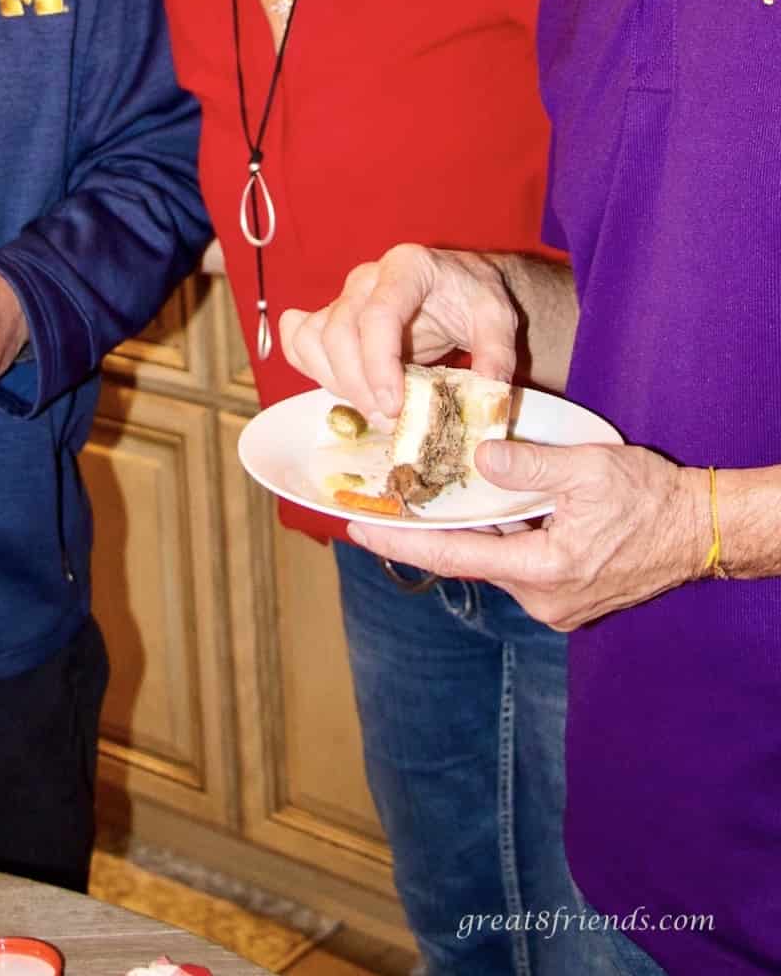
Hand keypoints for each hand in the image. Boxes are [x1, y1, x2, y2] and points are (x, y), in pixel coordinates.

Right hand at [279, 245, 518, 418]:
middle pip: (338, 332)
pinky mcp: (330, 316)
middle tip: (390, 421)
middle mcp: (367, 278)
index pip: (378, 314)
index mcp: (408, 268)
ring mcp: (344, 296)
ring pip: (313, 339)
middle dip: (358, 386)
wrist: (457, 286)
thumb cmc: (472, 297)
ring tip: (372, 409)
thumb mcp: (497, 317)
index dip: (378, 364)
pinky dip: (311, 369)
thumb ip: (496, 352)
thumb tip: (488, 393)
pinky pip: (300, 340)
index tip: (394, 406)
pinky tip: (343, 389)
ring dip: (335, 383)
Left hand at [346, 440, 707, 629]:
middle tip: (383, 500)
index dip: (405, 540)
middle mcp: (544, 600)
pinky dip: (498, 534)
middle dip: (430, 529)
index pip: (457, 556)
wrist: (701, 530)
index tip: (361, 526)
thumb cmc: (651, 499)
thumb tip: (480, 458)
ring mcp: (556, 602)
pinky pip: (517, 560)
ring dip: (468, 529)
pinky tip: (481, 505)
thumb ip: (531, 465)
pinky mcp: (566, 594)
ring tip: (423, 495)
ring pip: (495, 559)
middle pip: (472, 558)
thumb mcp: (589, 470)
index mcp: (545, 572)